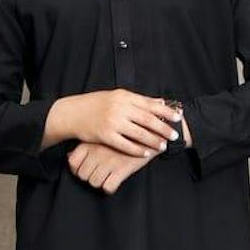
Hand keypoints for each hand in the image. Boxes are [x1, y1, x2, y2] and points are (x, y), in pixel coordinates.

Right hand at [54, 90, 183, 156]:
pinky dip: (137, 149)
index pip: (150, 104)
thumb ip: (138, 100)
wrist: (72, 113)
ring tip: (163, 146)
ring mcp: (112, 122)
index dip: (166, 111)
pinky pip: (125, 145)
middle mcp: (119, 108)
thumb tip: (160, 101)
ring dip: (153, 140)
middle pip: (148, 119)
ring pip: (139, 133)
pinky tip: (145, 153)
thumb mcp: (116, 96)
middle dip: (163, 128)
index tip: (178, 117)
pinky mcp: (105, 135)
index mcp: (124, 96)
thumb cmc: (95, 104)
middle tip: (174, 134)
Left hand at [67, 140, 158, 193]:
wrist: (148, 131)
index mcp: (90, 143)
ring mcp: (108, 161)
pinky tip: (115, 181)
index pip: (72, 163)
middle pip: (82, 175)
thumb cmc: (123, 133)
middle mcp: (96, 152)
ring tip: (107, 177)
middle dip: (89, 177)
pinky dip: (110, 188)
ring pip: (94, 182)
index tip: (86, 169)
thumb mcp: (101, 135)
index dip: (77, 170)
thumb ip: (84, 147)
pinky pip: (108, 187)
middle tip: (98, 173)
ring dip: (100, 182)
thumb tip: (70, 157)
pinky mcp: (121, 169)